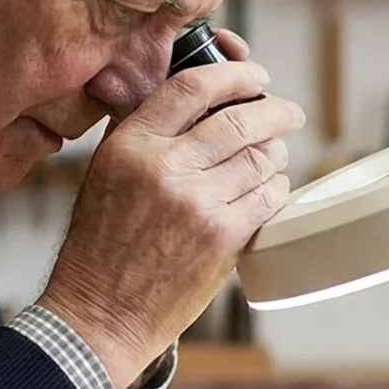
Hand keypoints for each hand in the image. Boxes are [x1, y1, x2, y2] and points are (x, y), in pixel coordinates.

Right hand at [37, 32, 304, 383]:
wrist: (100, 313)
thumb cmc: (100, 247)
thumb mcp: (105, 174)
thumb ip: (141, 130)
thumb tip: (189, 97)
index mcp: (131, 144)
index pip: (193, 87)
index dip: (235, 74)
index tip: (255, 76)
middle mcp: (165, 167)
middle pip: (241, 119)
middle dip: (276, 110)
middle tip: (289, 113)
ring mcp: (198, 202)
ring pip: (262, 157)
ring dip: (277, 154)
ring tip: (274, 158)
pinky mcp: (223, 236)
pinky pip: (269, 197)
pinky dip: (277, 189)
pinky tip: (270, 190)